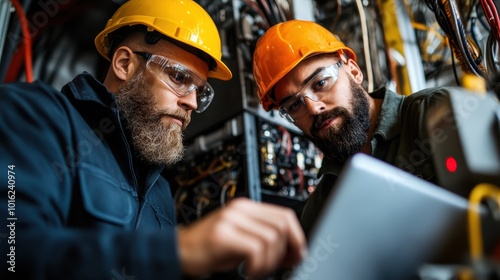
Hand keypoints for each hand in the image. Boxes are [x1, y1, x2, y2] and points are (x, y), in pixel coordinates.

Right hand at [177, 197, 306, 277]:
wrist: (178, 251)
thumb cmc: (209, 249)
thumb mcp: (241, 239)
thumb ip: (264, 238)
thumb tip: (294, 250)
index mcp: (246, 208)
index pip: (284, 214)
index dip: (296, 237)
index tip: (297, 254)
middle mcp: (240, 209)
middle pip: (282, 224)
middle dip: (287, 250)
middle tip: (278, 266)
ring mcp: (231, 220)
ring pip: (271, 238)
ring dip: (270, 261)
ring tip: (257, 270)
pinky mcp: (222, 235)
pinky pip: (256, 248)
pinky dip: (258, 265)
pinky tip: (247, 271)